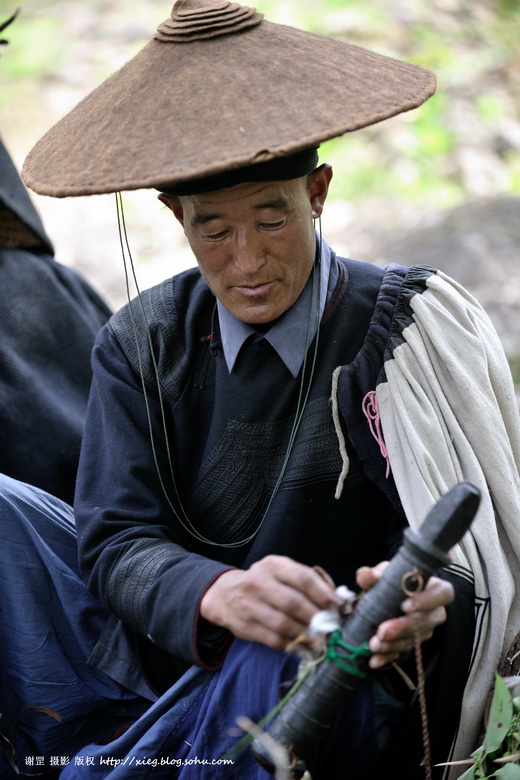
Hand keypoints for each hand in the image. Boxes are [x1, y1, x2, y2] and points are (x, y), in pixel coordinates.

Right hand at [199, 555, 335, 649]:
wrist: (224, 594)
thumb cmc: (263, 582)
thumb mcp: (280, 571)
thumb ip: (304, 581)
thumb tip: (334, 602)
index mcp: (272, 565)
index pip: (302, 577)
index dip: (321, 593)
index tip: (334, 605)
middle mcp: (259, 582)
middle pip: (292, 602)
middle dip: (315, 617)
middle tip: (329, 625)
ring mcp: (250, 605)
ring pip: (283, 624)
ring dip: (305, 633)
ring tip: (318, 636)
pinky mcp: (246, 626)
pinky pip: (273, 640)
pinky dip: (292, 645)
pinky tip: (301, 644)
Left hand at [356, 562, 453, 669]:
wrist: (389, 596)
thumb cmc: (393, 581)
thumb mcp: (386, 574)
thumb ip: (375, 574)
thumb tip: (364, 575)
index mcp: (434, 587)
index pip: (442, 594)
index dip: (427, 601)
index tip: (405, 607)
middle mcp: (435, 611)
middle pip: (426, 621)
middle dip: (402, 628)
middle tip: (382, 631)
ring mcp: (426, 629)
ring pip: (414, 639)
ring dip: (393, 644)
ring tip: (374, 645)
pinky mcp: (413, 643)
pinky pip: (403, 652)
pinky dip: (387, 656)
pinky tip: (374, 660)